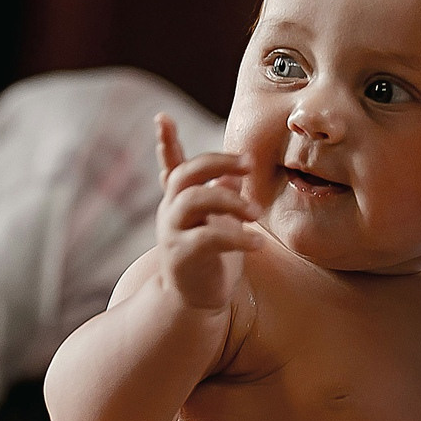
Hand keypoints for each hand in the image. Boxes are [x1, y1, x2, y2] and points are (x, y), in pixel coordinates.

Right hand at [152, 112, 264, 310]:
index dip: (166, 142)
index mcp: (180, 201)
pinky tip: (258, 244)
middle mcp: (171, 212)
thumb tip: (238, 170)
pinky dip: (237, 237)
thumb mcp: (219, 222)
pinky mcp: (182, 257)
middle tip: (249, 165)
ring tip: (256, 212)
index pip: (171, 166)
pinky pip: (208, 238)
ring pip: (195, 200)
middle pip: (186, 174)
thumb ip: (223, 194)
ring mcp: (172, 233)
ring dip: (230, 200)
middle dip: (217, 163)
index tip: (162, 117)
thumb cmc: (211, 260)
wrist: (194, 303)